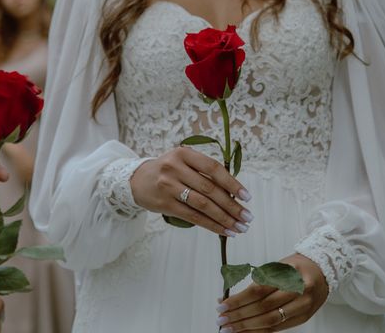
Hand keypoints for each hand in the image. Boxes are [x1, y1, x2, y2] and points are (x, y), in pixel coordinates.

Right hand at [130, 147, 252, 235]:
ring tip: (239, 227)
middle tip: (248, 217)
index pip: (213, 168)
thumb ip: (204, 172)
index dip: (232, 182)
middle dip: (232, 205)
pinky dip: (211, 225)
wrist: (137, 180)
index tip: (247, 196)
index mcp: (184, 153)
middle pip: (210, 189)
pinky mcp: (165, 204)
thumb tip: (234, 193)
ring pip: (202, 205)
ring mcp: (168, 186)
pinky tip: (224, 230)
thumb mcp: (183, 162)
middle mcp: (175, 168)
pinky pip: (192, 217)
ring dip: (224, 218)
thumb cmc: (169, 170)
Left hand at [216, 254, 327, 331]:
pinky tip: (245, 332)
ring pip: (270, 321)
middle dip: (239, 315)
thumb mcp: (278, 265)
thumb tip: (231, 297)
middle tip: (221, 319)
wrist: (322, 272)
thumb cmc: (296, 267)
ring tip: (229, 328)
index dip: (238, 299)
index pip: (259, 290)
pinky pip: (277, 328)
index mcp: (290, 274)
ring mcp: (302, 307)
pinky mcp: (302, 319)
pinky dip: (259, 331)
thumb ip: (259, 280)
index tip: (222, 304)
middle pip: (263, 307)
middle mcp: (298, 292)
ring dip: (246, 326)